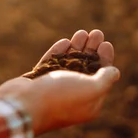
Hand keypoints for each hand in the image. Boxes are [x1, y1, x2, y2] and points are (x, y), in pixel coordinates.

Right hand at [0, 30, 119, 135]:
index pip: (101, 79)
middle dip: (91, 50)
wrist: (23, 105)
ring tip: (82, 32)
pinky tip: (64, 42)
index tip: (105, 44)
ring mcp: (54, 90)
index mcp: (88, 103)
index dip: (105, 60)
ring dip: (76, 48)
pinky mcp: (38, 83)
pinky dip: (58, 53)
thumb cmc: (60, 97)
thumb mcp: (91, 89)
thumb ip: (105, 79)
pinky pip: (51, 65)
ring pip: (68, 65)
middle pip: (86, 69)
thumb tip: (114, 72)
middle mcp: (72, 97)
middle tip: (96, 33)